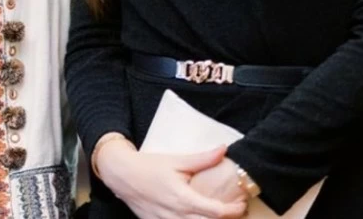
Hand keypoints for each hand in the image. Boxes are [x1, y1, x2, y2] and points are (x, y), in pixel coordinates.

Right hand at [96, 139, 248, 218]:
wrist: (121, 175)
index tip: (241, 203)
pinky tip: (200, 216)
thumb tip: (223, 149)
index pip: (217, 212)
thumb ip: (202, 159)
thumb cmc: (149, 166)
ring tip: (219, 213)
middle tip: (236, 209)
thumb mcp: (176, 160)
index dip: (234, 210)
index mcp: (183, 199)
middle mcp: (177, 216)